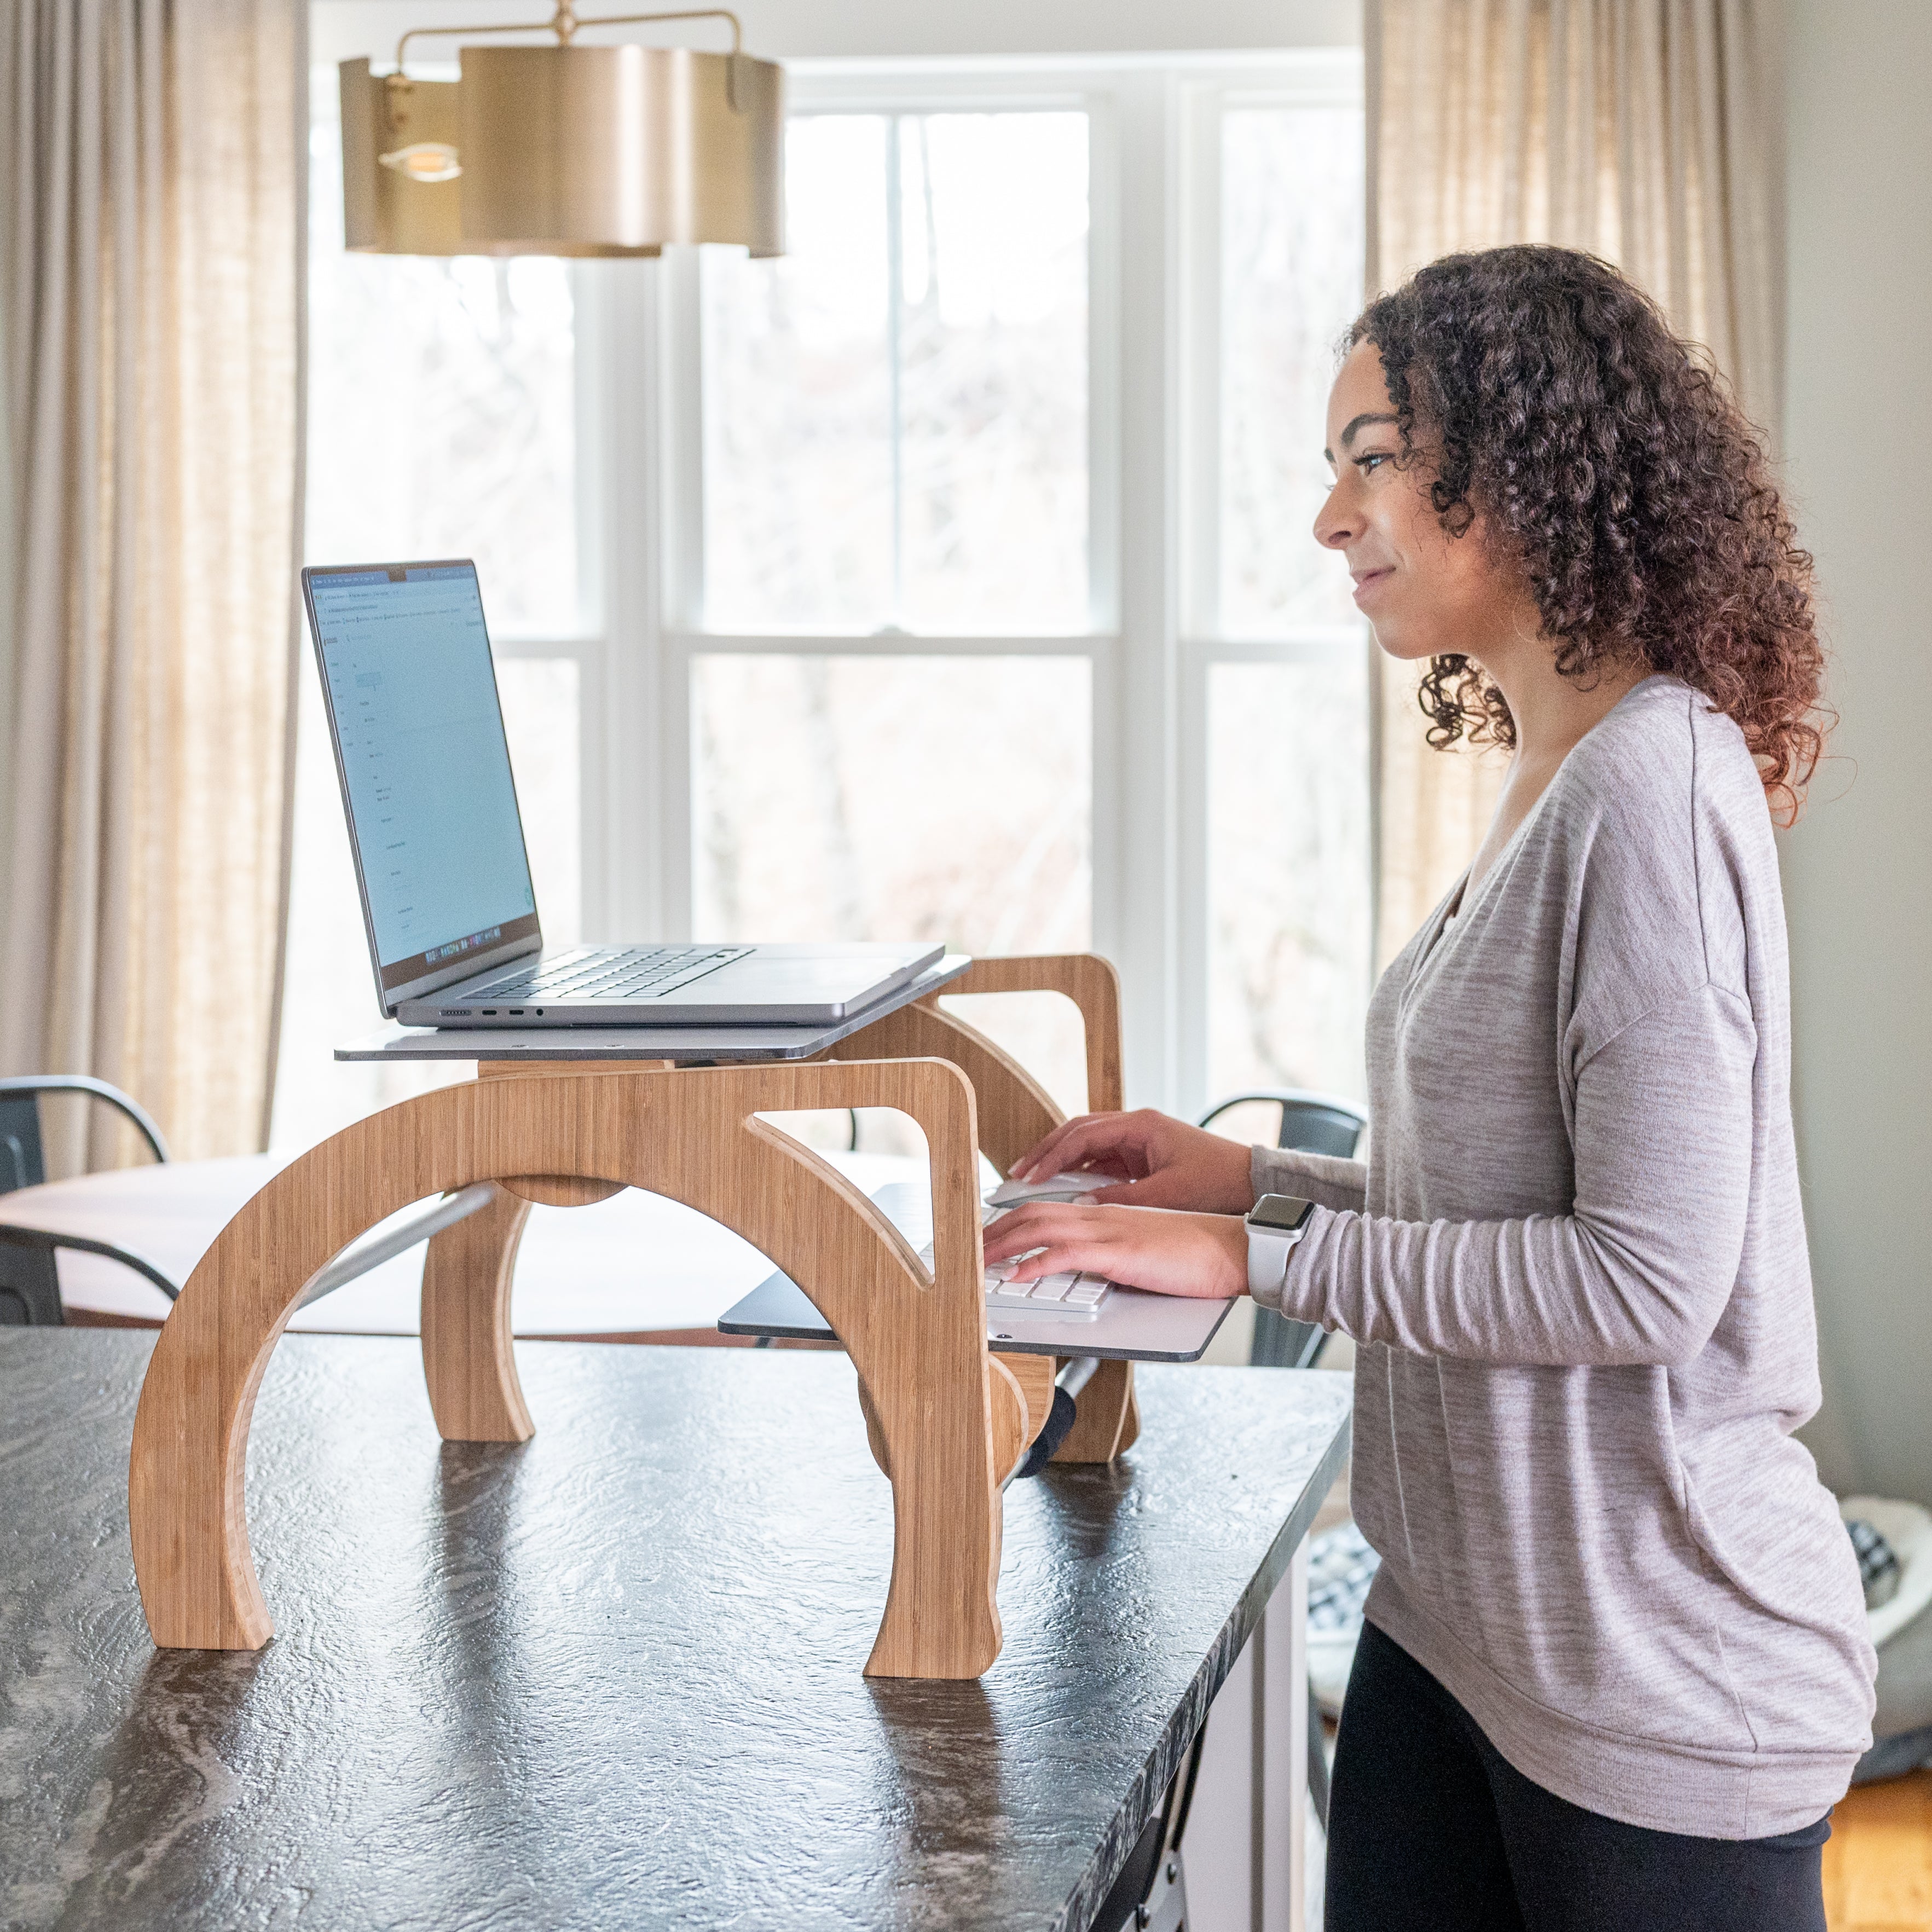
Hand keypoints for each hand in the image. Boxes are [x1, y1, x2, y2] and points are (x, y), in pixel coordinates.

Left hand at [981, 1200, 1247, 1300]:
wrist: (1231, 1249)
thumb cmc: (1195, 1253)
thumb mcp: (1143, 1250)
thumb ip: (1112, 1253)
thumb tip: (1088, 1267)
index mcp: (1107, 1213)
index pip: (1048, 1209)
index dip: (1012, 1220)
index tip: (990, 1236)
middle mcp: (1102, 1216)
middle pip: (1034, 1213)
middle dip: (995, 1231)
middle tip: (968, 1249)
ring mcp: (1109, 1232)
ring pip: (1041, 1228)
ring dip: (1003, 1245)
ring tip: (977, 1261)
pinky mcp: (1120, 1253)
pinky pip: (1067, 1255)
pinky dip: (1035, 1263)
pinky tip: (1015, 1275)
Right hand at [1009, 1108, 1255, 1212]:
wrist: (1255, 1185)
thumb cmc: (1220, 1183)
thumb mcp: (1166, 1195)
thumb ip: (1120, 1198)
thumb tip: (1081, 1204)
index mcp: (1142, 1125)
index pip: (1082, 1134)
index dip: (1051, 1155)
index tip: (1029, 1176)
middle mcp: (1138, 1127)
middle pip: (1079, 1133)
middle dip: (1047, 1152)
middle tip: (1018, 1174)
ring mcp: (1141, 1141)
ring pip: (1089, 1146)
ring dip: (1062, 1162)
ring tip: (1034, 1180)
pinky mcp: (1146, 1158)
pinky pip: (1104, 1160)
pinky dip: (1082, 1172)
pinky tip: (1066, 1188)